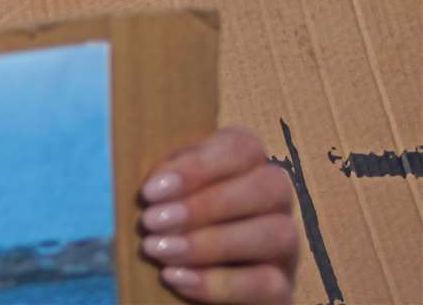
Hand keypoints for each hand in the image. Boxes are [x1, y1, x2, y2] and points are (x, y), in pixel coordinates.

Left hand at [139, 126, 297, 303]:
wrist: (173, 281)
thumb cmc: (163, 224)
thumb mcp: (161, 196)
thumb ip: (161, 183)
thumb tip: (150, 187)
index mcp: (246, 167)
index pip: (244, 147)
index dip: (199, 165)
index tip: (151, 190)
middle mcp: (275, 203)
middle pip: (269, 186)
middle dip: (206, 205)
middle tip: (152, 221)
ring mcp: (285, 248)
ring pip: (278, 234)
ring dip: (211, 243)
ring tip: (159, 250)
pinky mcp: (283, 289)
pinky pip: (269, 285)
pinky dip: (219, 283)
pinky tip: (177, 278)